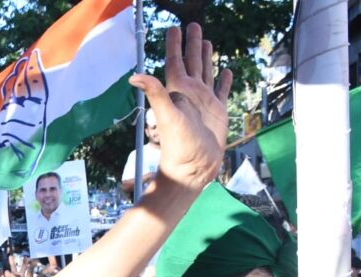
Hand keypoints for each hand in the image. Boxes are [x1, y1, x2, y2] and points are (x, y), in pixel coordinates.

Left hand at [131, 23, 232, 190]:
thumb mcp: (166, 115)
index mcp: (178, 91)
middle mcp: (190, 94)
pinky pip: (222, 91)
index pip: (175, 61)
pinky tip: (227, 71)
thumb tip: (133, 76)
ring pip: (206, 72)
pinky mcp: (218, 112)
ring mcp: (205, 102)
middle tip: (193, 25)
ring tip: (207, 42)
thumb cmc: (178, 144)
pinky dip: (225, 80)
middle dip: (192, 44)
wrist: (194, 167)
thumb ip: (154, 93)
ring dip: (206, 57)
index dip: (175, 44)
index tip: (175, 28)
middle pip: (192, 62)